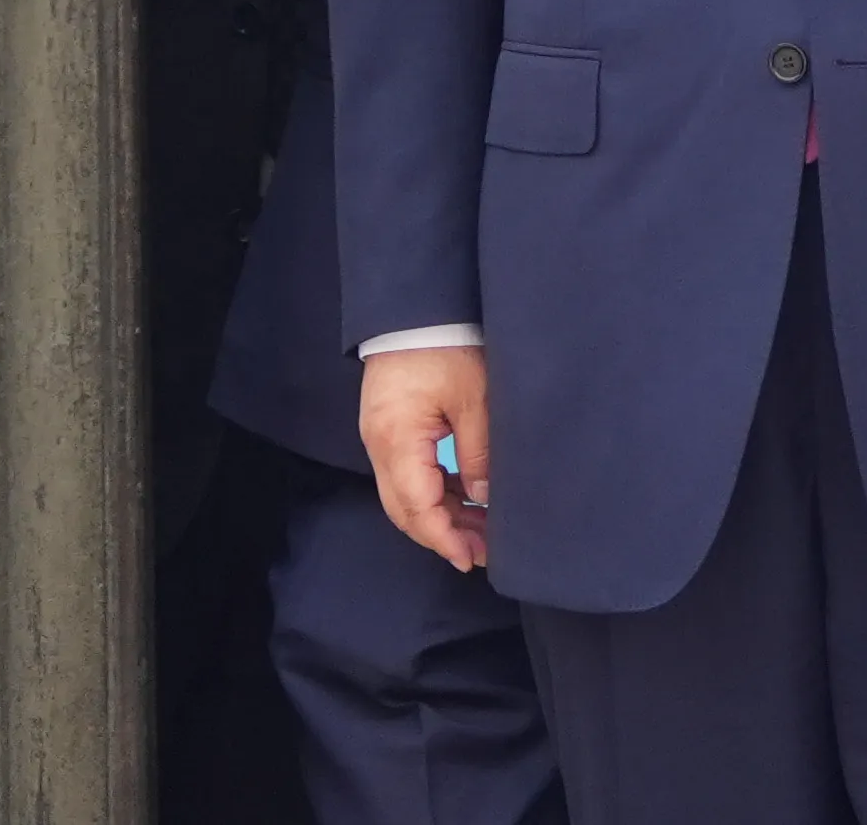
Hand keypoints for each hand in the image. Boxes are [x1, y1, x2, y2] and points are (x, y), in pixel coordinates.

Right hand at [359, 345, 490, 571]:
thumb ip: (479, 451)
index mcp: (396, 440)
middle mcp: (380, 446)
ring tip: (480, 533)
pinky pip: (409, 475)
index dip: (443, 537)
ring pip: (406, 495)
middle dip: (442, 535)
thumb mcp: (475, 397)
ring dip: (440, 516)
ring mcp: (382, 439)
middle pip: (405, 508)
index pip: (416, 507)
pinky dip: (435, 493)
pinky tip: (465, 501)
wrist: (418, 309)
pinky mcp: (392, 430)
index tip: (471, 558)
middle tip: (481, 553)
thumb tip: (486, 498)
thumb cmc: (447, 346)